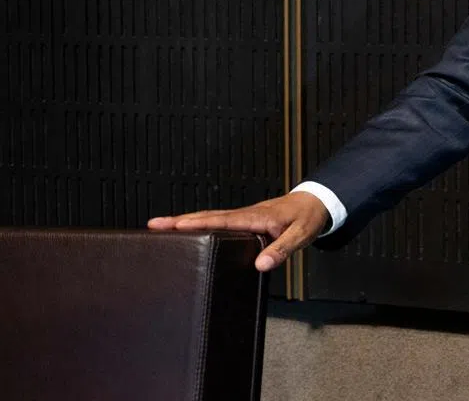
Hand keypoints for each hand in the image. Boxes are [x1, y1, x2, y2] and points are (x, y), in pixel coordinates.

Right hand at [147, 193, 330, 271]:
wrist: (316, 203)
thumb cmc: (307, 218)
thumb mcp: (300, 235)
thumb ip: (282, 249)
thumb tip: (261, 265)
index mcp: (255, 217)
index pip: (221, 219)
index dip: (196, 223)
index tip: (173, 225)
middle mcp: (245, 214)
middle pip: (207, 216)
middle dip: (179, 220)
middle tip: (152, 225)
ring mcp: (243, 216)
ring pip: (210, 217)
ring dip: (186, 221)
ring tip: (161, 228)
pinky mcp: (245, 220)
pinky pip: (218, 221)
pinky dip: (200, 224)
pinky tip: (191, 232)